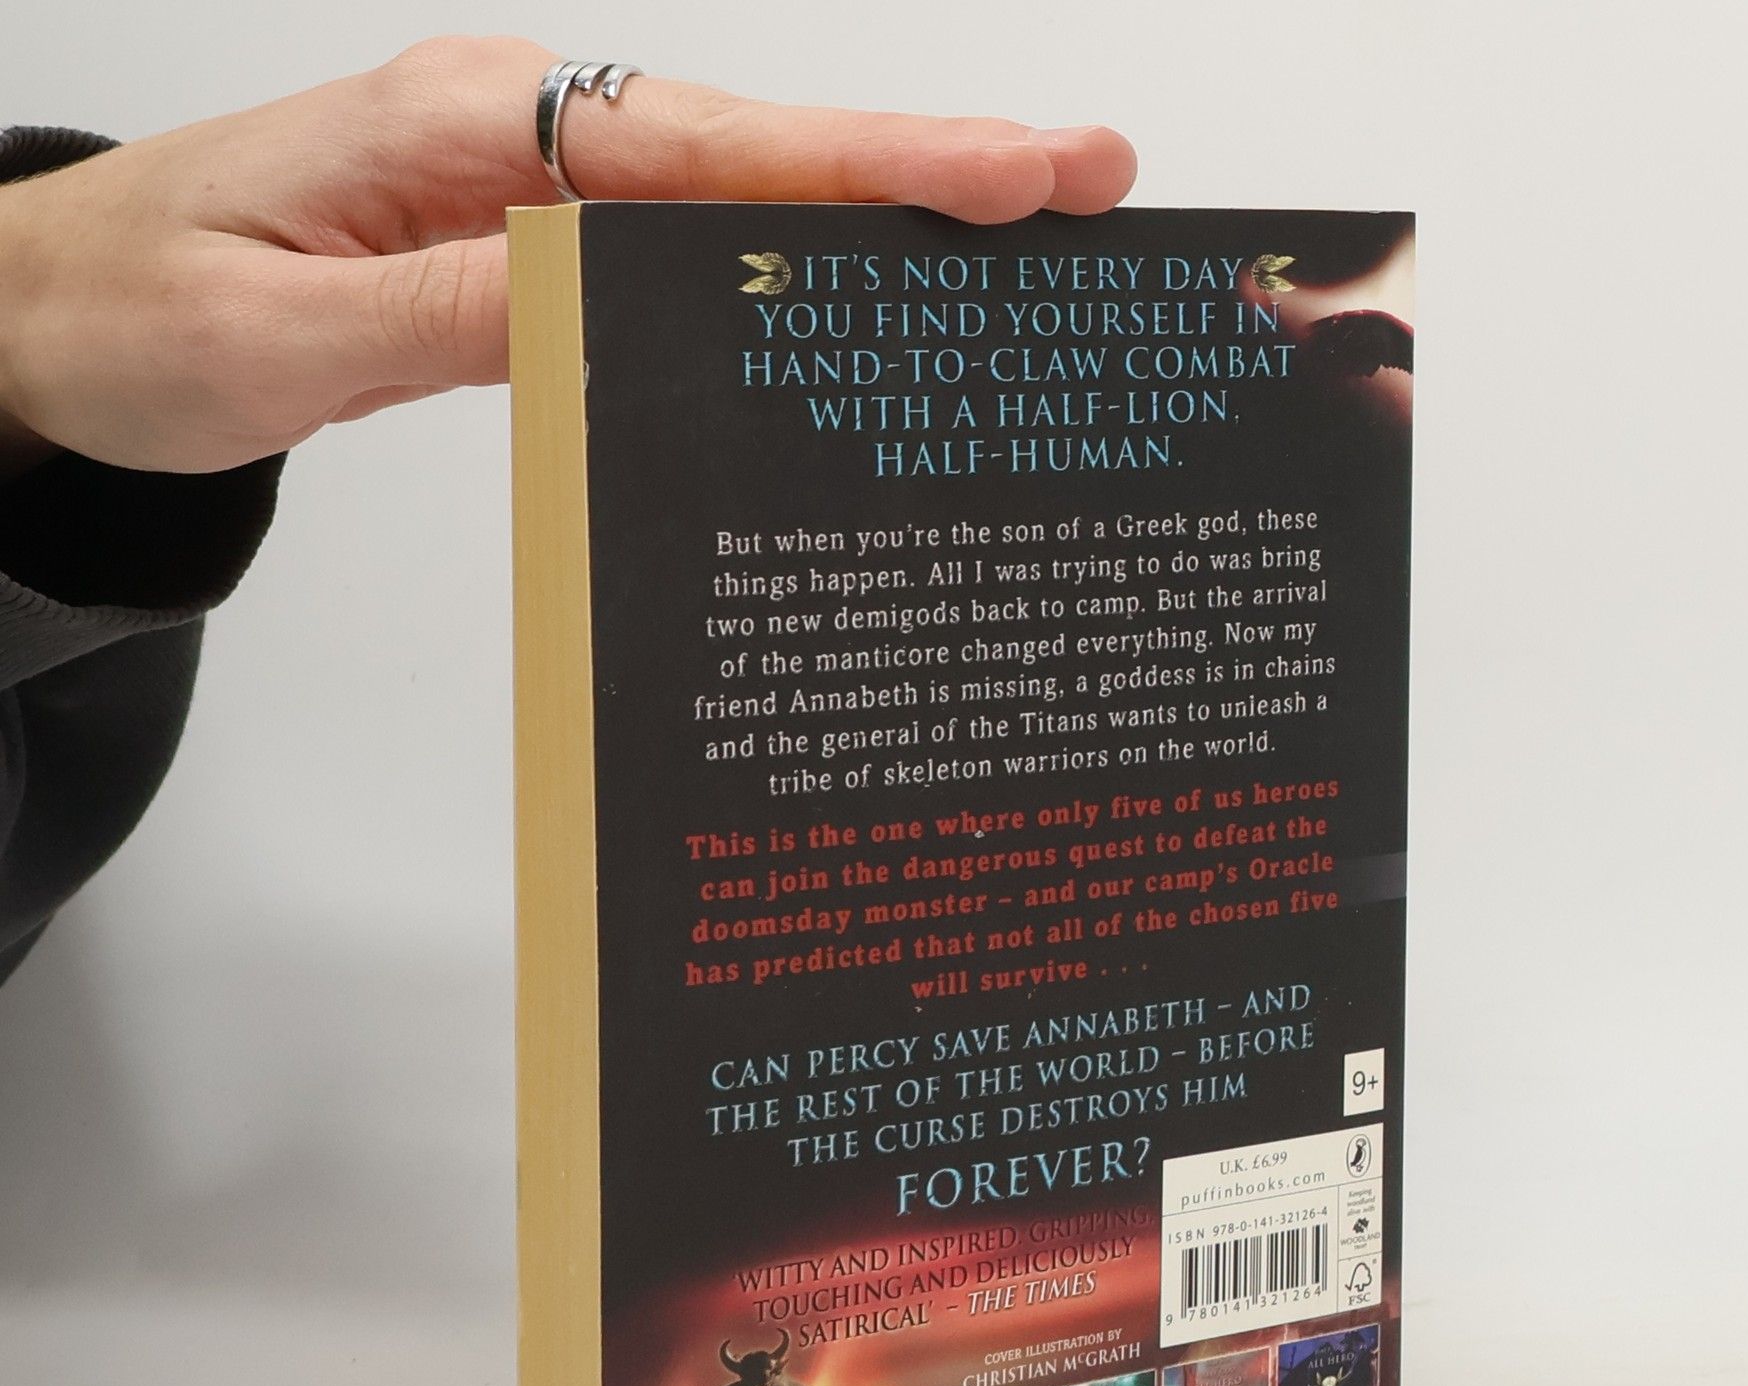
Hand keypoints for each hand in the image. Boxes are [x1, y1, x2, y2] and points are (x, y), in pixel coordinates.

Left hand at [0, 37, 1135, 476]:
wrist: (43, 322)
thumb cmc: (135, 317)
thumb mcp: (284, 333)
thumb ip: (465, 309)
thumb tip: (628, 304)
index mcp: (469, 132)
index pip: (712, 155)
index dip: (872, 166)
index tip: (1015, 173)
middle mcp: (517, 138)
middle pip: (759, 153)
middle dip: (929, 168)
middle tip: (1086, 184)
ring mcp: (527, 187)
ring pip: (738, 198)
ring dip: (879, 214)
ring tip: (1022, 235)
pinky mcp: (523, 241)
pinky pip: (683, 250)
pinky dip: (787, 265)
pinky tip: (859, 290)